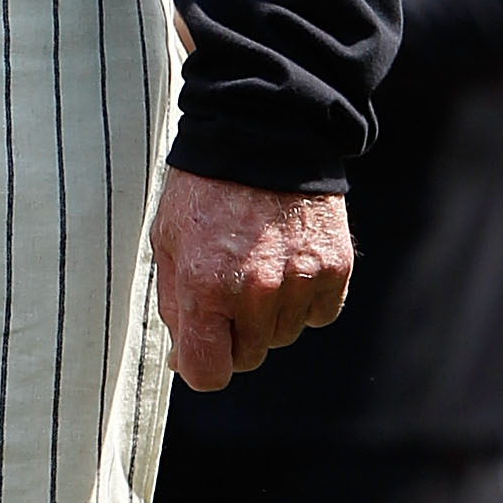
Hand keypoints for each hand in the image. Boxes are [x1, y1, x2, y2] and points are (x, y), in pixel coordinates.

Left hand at [150, 168, 351, 390]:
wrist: (261, 130)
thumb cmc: (206, 183)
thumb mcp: (168, 237)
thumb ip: (174, 302)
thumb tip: (185, 358)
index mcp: (205, 285)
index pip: (209, 373)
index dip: (202, 363)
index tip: (201, 344)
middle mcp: (255, 291)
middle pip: (248, 356)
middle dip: (234, 331)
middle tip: (228, 283)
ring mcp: (299, 282)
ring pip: (283, 336)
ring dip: (269, 313)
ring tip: (258, 260)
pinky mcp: (333, 269)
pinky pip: (319, 313)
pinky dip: (305, 297)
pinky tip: (288, 258)